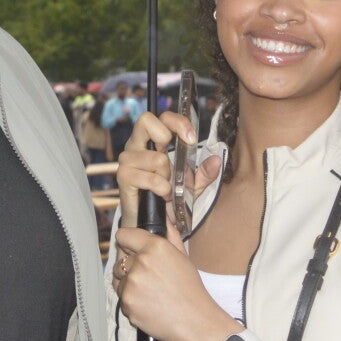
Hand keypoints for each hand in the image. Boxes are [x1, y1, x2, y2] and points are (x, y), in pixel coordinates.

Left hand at [111, 205, 235, 340]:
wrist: (195, 321)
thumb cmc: (191, 290)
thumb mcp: (183, 257)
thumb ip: (170, 235)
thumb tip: (163, 218)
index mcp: (155, 247)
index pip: (123, 235)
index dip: (127, 243)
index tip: (131, 249)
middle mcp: (140, 262)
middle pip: (120, 261)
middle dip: (130, 269)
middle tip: (150, 279)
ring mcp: (132, 284)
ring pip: (120, 281)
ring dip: (130, 286)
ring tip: (151, 293)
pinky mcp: (127, 303)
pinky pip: (123, 298)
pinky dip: (132, 302)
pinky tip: (149, 305)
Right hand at [114, 110, 222, 229]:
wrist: (150, 222)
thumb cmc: (167, 197)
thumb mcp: (192, 185)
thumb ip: (204, 173)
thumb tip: (217, 161)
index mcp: (152, 141)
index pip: (162, 117)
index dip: (178, 122)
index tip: (191, 137)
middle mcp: (137, 145)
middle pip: (146, 120)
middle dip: (165, 137)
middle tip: (173, 159)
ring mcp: (128, 160)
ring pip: (156, 158)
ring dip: (167, 176)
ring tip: (166, 187)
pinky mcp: (124, 177)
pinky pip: (149, 178)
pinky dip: (160, 188)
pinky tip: (160, 194)